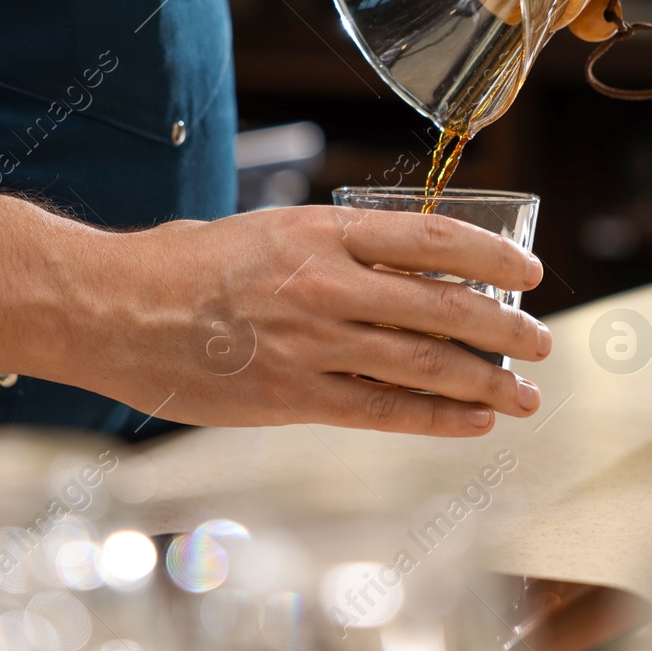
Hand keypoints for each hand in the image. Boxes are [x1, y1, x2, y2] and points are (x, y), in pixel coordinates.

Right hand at [0, 190, 549, 436]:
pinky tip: (471, 421)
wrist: (110, 306)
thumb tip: (400, 266)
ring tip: (523, 394)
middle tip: (541, 342)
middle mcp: (325, 284)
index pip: (431, 239)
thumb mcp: (267, 230)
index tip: (528, 272)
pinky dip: (434, 417)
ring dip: (484, 382)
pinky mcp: (291, 396)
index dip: (491, 258)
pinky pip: (381, 410)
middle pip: (441, 306)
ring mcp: (310, 343)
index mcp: (320, 229)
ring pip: (421, 363)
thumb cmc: (184, 263)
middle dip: (503, 329)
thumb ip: (333, 248)